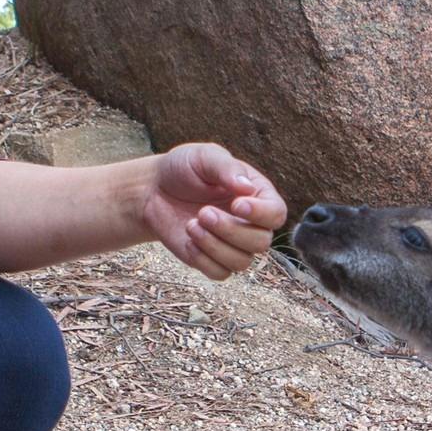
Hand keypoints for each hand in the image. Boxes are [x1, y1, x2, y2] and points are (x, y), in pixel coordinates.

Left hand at [141, 142, 287, 279]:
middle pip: (261, 242)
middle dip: (231, 230)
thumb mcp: (204, 157)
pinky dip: (203, 260)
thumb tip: (247, 187)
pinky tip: (188, 239)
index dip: (261, 214)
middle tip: (203, 212)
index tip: (236, 204)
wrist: (155, 190)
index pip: (276, 213)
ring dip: (214, 246)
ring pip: (241, 262)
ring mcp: (232, 244)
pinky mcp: (212, 260)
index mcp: (257, 195)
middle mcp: (251, 223)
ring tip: (191, 224)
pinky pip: (220, 273)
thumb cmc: (184, 169)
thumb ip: (226, 168)